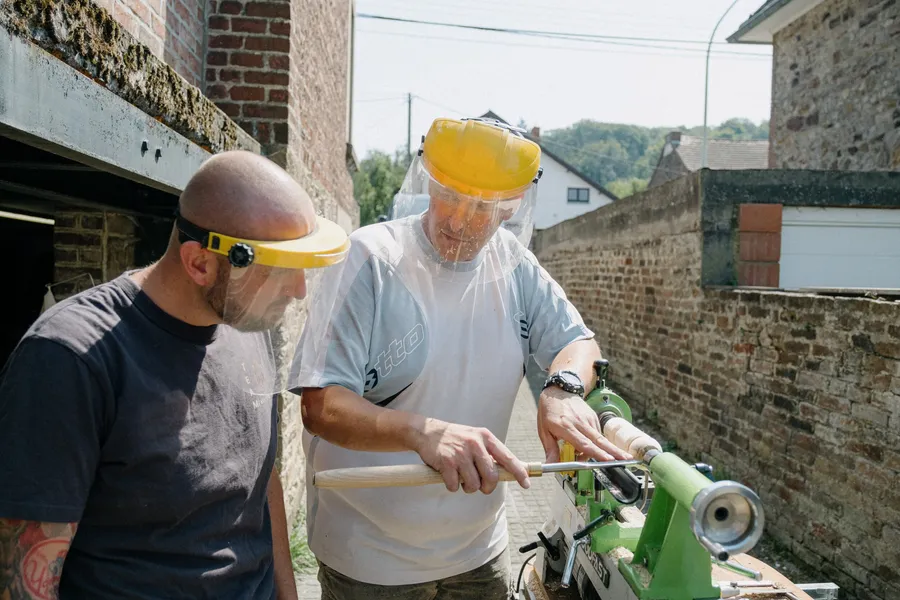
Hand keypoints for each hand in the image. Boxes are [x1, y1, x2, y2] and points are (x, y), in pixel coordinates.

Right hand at [411, 418, 530, 493]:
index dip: (519, 473)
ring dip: (468, 487)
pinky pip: (455, 486)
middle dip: (487, 487)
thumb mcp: (476, 438)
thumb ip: (490, 453)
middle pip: (491, 477)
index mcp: (486, 437)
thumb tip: (508, 472)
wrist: (427, 431)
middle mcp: (475, 444)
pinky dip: (452, 486)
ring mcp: (460, 453)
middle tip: (480, 486)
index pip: (508, 458)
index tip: (526, 484)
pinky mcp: (446, 462)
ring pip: (473, 485)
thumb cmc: (455, 438)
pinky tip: (448, 475)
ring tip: (461, 478)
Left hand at [538, 387, 632, 461]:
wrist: (559, 390)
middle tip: (626, 459)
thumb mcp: (543, 430)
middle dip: (614, 452)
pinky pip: (597, 434)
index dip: (596, 453)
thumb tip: (550, 465)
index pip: (583, 443)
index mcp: (565, 426)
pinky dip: (597, 444)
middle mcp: (580, 423)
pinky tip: (594, 448)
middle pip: (599, 440)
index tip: (607, 460)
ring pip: (600, 438)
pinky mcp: (593, 417)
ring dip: (608, 450)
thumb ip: (550, 449)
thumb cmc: (549, 411)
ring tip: (617, 459)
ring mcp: (588, 419)